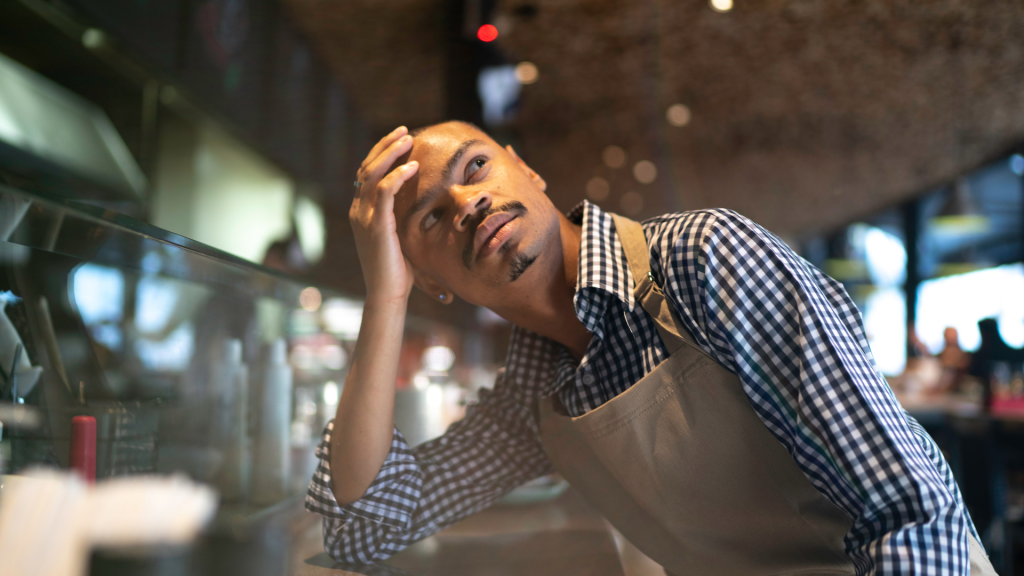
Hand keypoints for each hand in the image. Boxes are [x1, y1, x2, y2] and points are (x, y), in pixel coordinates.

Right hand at [350, 126, 418, 304]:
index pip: (366, 173)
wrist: (387, 294)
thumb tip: (424, 204)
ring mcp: (364, 217)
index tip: (401, 140)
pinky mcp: (376, 225)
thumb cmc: (399, 271)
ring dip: (391, 153)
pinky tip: (413, 167)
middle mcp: (358, 210)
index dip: (381, 153)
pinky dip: (398, 175)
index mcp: (361, 212)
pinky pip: (384, 191)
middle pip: (366, 167)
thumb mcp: (400, 237)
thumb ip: (403, 218)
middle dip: (385, 145)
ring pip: (372, 173)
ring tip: (409, 139)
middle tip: (404, 131)